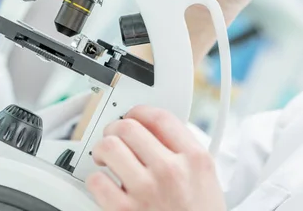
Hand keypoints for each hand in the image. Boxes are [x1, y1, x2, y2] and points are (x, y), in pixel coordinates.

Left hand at [86, 105, 224, 210]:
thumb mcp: (206, 178)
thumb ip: (184, 151)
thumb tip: (154, 130)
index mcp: (194, 158)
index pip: (160, 117)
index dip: (140, 111)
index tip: (133, 116)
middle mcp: (170, 170)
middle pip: (130, 127)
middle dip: (116, 129)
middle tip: (115, 137)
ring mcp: (147, 191)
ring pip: (109, 148)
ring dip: (102, 151)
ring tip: (106, 159)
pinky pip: (97, 181)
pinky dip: (96, 181)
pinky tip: (105, 185)